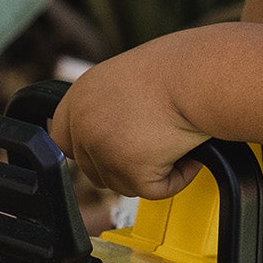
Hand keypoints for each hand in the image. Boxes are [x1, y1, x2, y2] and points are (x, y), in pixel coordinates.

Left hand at [48, 35, 208, 197]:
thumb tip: (112, 136)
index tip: (111, 148)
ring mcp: (105, 151)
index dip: (88, 149)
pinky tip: (189, 153)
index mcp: (79, 98)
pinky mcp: (132, 172)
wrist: (200, 74)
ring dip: (151, 172)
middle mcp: (84, 125)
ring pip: (124, 184)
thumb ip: (106, 108)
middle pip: (93, 170)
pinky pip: (155, 191)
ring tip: (175, 141)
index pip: (62, 139)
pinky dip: (177, 178)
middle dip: (124, 165)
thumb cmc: (177, 70)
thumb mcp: (125, 80)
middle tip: (155, 145)